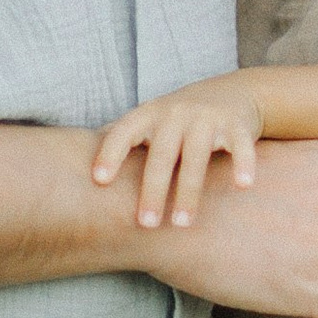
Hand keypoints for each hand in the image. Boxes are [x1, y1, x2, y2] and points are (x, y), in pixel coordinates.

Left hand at [92, 78, 265, 228]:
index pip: (124, 132)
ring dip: (189, 191)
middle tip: (145, 225)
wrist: (232, 92)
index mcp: (149, 115)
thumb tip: (74, 169)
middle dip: (152, 190)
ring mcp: (207, 118)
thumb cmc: (178, 118)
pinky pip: (240, 146)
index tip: (99, 181)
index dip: (110, 154)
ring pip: (196, 156)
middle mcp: (176, 113)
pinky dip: (243, 164)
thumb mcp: (150, 121)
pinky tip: (243, 186)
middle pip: (161, 155)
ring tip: (183, 224)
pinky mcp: (237, 125)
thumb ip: (121, 140)